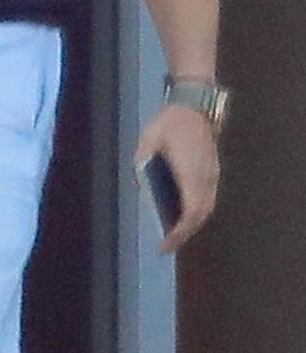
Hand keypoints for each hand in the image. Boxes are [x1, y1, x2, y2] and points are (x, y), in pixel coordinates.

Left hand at [134, 103, 219, 253]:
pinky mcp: (214, 172)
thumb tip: (139, 186)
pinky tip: (182, 216)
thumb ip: (141, 163)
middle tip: (165, 246)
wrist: (195, 106)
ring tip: (172, 235)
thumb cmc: (169, 122)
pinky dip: (197, 213)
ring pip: (207, 209)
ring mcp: (213, 175)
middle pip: (200, 216)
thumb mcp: (148, 140)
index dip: (178, 233)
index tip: (164, 245)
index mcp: (190, 172)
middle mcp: (206, 178)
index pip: (189, 212)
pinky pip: (208, 200)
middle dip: (184, 234)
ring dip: (192, 225)